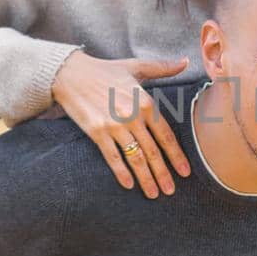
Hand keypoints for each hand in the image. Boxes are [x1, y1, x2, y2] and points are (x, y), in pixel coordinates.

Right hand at [52, 51, 191, 198]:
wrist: (70, 73)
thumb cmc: (105, 70)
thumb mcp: (136, 66)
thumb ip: (162, 68)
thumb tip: (185, 62)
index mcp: (146, 102)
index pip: (166, 135)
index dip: (177, 156)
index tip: (185, 172)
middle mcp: (133, 116)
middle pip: (153, 151)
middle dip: (163, 174)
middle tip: (170, 191)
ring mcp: (115, 126)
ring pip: (135, 158)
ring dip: (146, 178)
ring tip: (153, 194)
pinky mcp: (97, 132)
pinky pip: (112, 157)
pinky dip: (121, 172)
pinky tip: (129, 185)